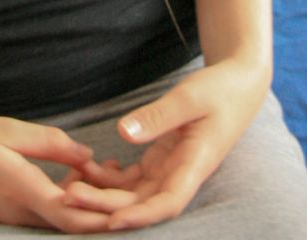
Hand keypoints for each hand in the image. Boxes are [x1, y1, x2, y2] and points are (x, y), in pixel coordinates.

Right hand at [0, 107, 144, 231]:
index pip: (74, 214)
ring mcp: (9, 214)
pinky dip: (67, 200)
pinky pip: (43, 212)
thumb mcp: (2, 129)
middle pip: (72, 222)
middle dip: (106, 210)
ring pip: (59, 218)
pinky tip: (79, 178)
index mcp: (19, 189)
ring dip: (89, 205)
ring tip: (117, 179)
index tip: (138, 203)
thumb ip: (47, 142)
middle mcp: (17, 211)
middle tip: (135, 188)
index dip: (107, 214)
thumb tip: (87, 155)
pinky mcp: (1, 210)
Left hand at [57, 57, 271, 230]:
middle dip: (107, 204)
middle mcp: (182, 174)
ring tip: (70, 183)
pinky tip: (88, 168)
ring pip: (135, 192)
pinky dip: (111, 176)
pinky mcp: (162, 158)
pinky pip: (134, 177)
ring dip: (104, 192)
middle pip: (144, 202)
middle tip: (68, 196)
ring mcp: (171, 168)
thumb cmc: (219, 90)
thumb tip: (123, 133)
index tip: (110, 220)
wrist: (237, 85)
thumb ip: (158, 116)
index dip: (140, 215)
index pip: (168, 202)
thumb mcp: (189, 97)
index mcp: (196, 164)